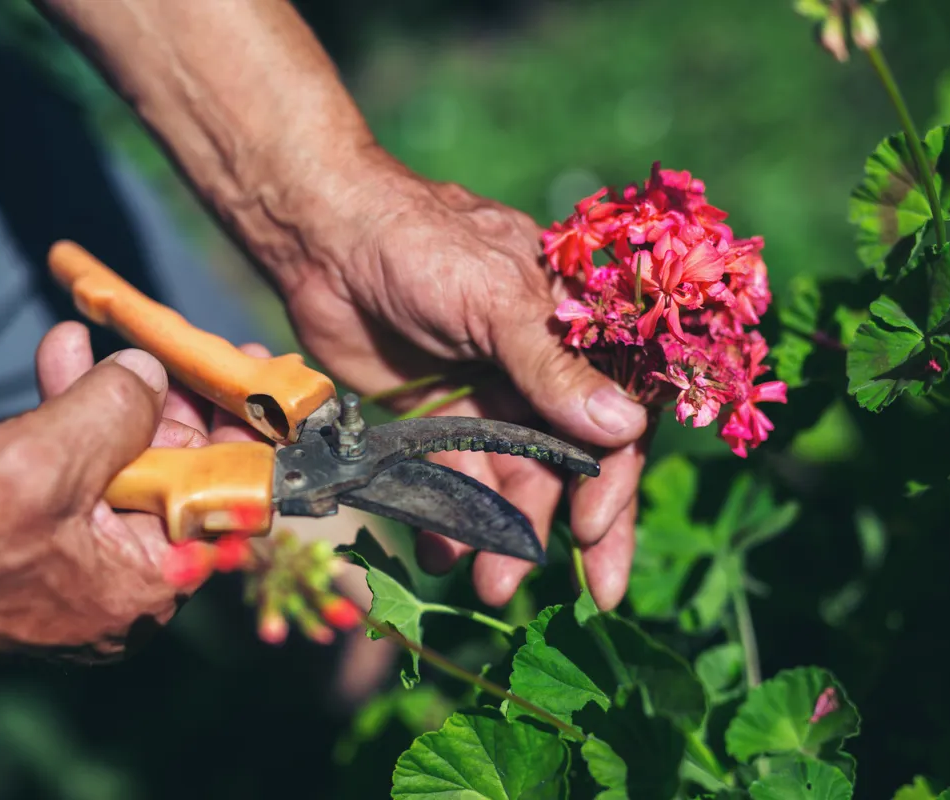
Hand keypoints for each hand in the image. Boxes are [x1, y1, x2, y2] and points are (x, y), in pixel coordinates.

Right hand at [0, 322, 257, 662]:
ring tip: (79, 342)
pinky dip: (60, 421)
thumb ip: (117, 410)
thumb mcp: (46, 459)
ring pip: (114, 466)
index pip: (223, 503)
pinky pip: (67, 476)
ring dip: (102, 397)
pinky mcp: (33, 541)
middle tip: (174, 346)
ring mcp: (75, 564)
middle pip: (171, 477)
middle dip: (162, 401)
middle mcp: (119, 584)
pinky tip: (54, 363)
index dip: (242, 435)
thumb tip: (149, 375)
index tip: (252, 383)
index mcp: (144, 586)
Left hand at [284, 154, 650, 608]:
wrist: (325, 241)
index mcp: (575, 335)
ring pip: (513, 483)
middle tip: (587, 598)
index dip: (613, 479)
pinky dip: (451, 521)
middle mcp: (540, 375)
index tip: (593, 532)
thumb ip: (553, 367)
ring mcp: (490, 401)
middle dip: (575, 529)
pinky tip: (440, 553)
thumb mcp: (494, 298)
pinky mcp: (439, 422)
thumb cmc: (420, 246)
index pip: (616, 418)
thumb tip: (625, 429)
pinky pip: (455, 481)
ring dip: (507, 535)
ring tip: (491, 584)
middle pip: (573, 465)